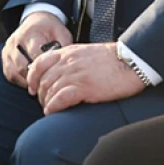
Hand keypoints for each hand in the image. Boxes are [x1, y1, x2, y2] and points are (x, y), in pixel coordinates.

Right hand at [2, 11, 73, 88]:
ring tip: (41, 85)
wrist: (35, 21)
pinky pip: (10, 74)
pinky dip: (21, 81)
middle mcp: (15, 41)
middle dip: (36, 79)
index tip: (55, 77)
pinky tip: (32, 82)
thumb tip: (64, 64)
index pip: (35, 55)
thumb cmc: (50, 30)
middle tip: (49, 85)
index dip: (45, 69)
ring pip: (15, 73)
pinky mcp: (5, 57)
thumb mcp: (61, 33)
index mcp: (30, 33)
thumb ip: (63, 48)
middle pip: (23, 66)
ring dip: (28, 82)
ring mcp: (8, 49)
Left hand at [26, 42, 147, 112]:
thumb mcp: (85, 53)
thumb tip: (63, 71)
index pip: (39, 63)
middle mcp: (67, 62)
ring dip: (46, 102)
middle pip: (43, 80)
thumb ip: (72, 60)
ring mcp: (75, 75)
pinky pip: (61, 98)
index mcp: (67, 53)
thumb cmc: (113, 59)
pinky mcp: (84, 87)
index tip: (32, 87)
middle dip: (39, 93)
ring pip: (50, 90)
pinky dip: (53, 106)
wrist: (131, 61)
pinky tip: (51, 112)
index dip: (32, 77)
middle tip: (43, 102)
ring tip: (48, 109)